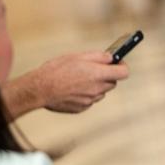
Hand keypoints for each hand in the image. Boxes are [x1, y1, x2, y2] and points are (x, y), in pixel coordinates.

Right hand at [3, 51, 129, 118]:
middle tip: (94, 69)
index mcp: (98, 74)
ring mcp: (90, 100)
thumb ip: (99, 57)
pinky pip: (89, 100)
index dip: (122, 66)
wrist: (39, 89)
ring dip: (95, 85)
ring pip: (101, 91)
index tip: (117, 62)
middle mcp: (97, 89)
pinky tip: (72, 88)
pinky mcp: (81, 108)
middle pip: (112, 82)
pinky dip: (85, 94)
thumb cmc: (57, 69)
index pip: (124, 72)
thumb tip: (111, 57)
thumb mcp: (79, 56)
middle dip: (107, 75)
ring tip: (79, 78)